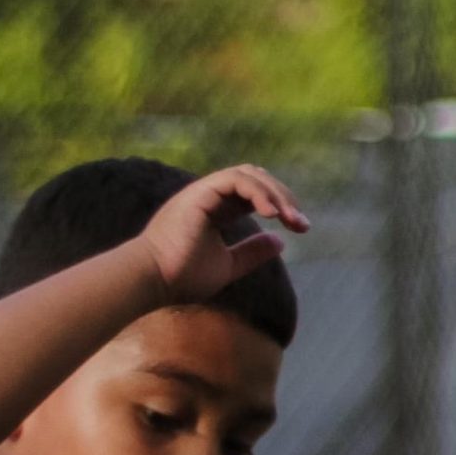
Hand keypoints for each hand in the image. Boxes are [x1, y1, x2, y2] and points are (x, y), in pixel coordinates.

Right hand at [139, 165, 307, 304]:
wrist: (153, 280)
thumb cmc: (182, 277)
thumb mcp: (228, 266)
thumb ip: (251, 253)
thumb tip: (281, 241)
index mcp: (217, 209)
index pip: (255, 195)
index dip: (281, 206)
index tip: (301, 228)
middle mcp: (212, 195)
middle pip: (257, 179)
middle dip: (284, 197)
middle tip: (301, 223)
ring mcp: (205, 191)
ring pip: (249, 175)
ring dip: (274, 193)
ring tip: (290, 218)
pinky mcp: (201, 192)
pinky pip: (236, 180)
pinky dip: (257, 192)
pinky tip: (271, 213)